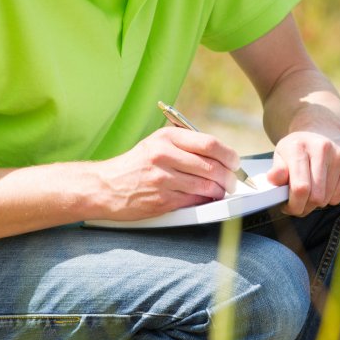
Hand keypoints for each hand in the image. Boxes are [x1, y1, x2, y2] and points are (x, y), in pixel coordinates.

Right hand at [95, 126, 239, 219]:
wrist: (103, 187)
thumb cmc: (135, 164)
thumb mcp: (156, 143)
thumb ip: (185, 145)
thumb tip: (220, 154)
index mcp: (166, 138)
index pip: (209, 144)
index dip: (229, 155)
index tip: (235, 162)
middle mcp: (164, 156)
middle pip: (212, 166)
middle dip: (229, 176)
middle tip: (233, 181)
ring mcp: (163, 179)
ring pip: (206, 185)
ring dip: (219, 190)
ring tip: (221, 190)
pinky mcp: (161, 200)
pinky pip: (194, 201)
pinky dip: (205, 201)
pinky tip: (206, 199)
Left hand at [267, 132, 339, 215]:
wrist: (322, 129)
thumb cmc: (298, 147)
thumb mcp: (281, 154)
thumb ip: (277, 170)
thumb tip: (274, 179)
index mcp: (299, 147)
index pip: (300, 188)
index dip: (294, 205)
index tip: (288, 207)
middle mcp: (322, 148)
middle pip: (316, 197)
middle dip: (304, 206)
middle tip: (298, 202)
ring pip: (327, 199)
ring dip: (316, 203)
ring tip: (310, 193)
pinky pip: (339, 197)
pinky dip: (329, 198)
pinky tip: (324, 187)